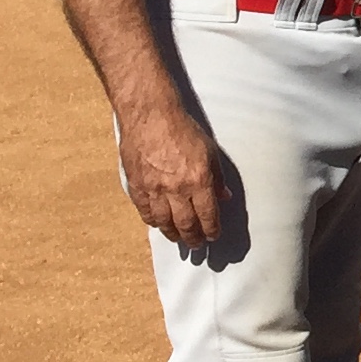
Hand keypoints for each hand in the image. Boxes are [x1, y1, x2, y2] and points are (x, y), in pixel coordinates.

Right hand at [118, 96, 226, 251]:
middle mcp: (177, 189)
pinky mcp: (136, 185)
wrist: (151, 116)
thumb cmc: (183, 129)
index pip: (208, 215)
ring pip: (164, 222)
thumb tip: (224, 196)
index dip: (211, 230)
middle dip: (193, 238)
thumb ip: (217, 177)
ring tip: (178, 238)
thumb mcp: (210, 151)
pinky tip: (158, 224)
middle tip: (197, 245)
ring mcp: (154, 189)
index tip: (213, 236)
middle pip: (186, 224)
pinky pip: (145, 211)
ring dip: (173, 234)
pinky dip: (152, 221)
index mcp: (198, 181)